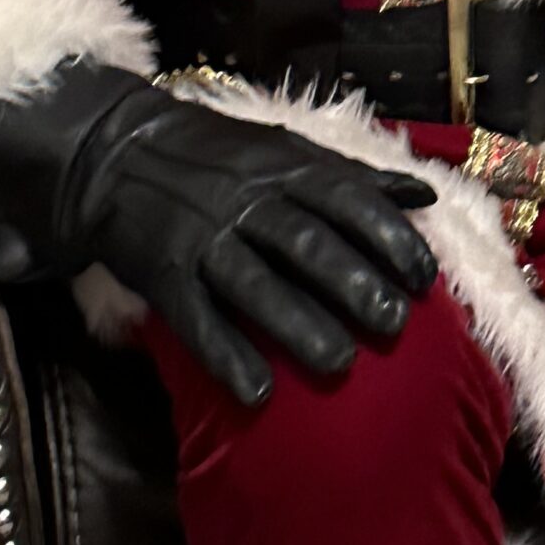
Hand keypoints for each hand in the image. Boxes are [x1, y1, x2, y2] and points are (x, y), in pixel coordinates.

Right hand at [0, 62, 437, 405]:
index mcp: (283, 168)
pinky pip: (197, 320)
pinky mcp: (164, 276)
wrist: (118, 152)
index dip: (387, 237)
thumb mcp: (289, 152)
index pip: (346, 200)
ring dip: (299, 325)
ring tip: (342, 363)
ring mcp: (203, 239)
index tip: (424, 276)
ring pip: (256, 285)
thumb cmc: (222, 158)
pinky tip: (259, 392)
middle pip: (306, 244)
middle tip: (395, 324)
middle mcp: (246, 202)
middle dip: (352, 284)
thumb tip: (426, 192)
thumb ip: (354, 177)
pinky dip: (227, 355)